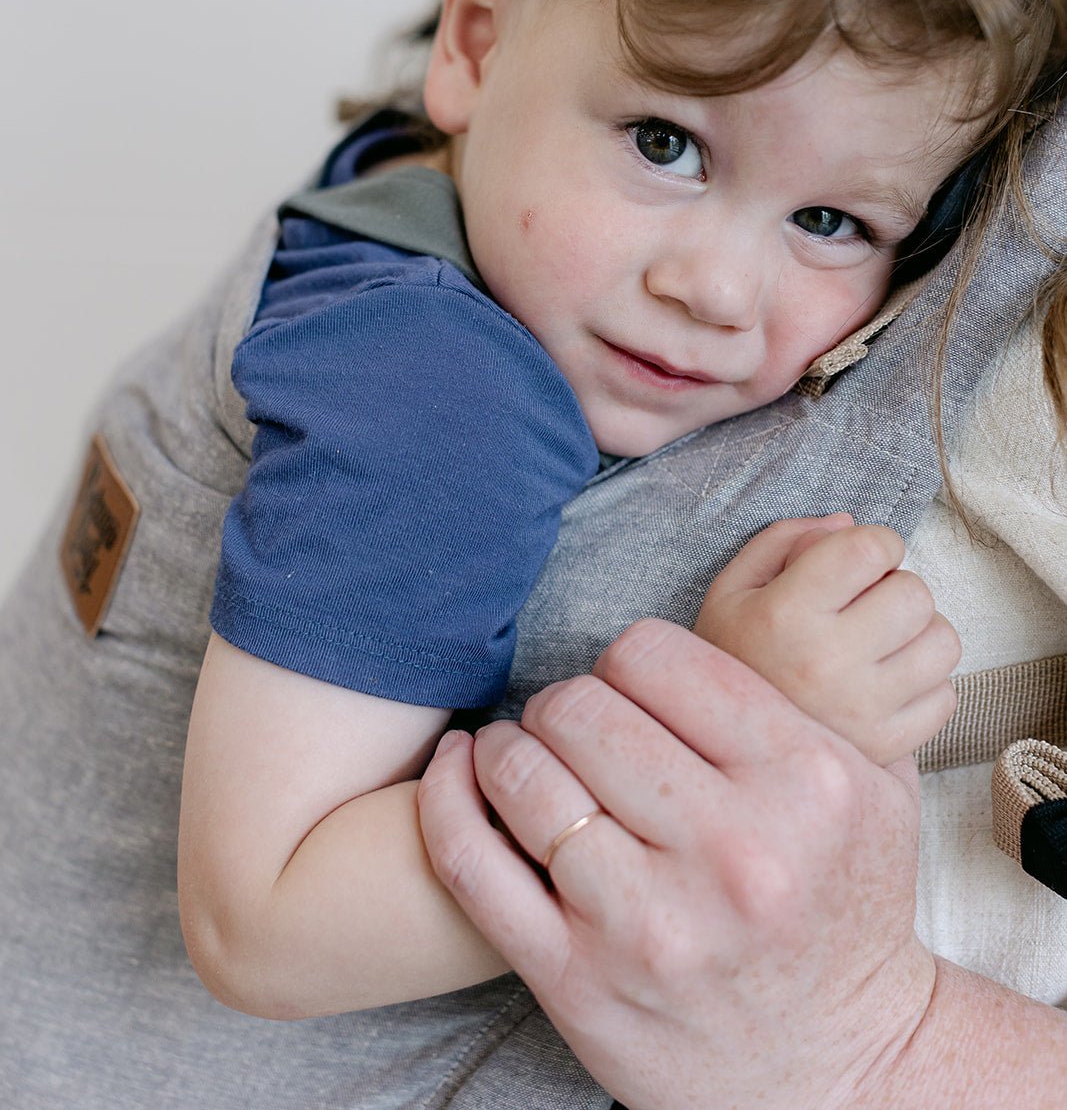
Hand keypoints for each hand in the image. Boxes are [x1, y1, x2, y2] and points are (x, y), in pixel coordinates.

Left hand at [419, 620, 936, 1109]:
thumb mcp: (878, 789)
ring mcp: (647, 923)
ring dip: (508, 748)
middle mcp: (731, 850)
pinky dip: (448, 800)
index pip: (654, 656)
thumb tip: (762, 589)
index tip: (627, 687)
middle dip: (566, 702)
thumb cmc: (848, 910)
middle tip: (573, 723)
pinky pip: (474, 863)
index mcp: (803, 780)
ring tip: (523, 752)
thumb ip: (812, 693)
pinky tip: (459, 771)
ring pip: (525, 775)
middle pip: (582, 707)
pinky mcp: (577, 982)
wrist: (843, 1071)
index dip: (627, 659)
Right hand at [695, 517, 959, 763]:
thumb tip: (850, 522)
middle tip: (867, 603)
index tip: (861, 559)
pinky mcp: (888, 747)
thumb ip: (783, 540)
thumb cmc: (731, 655)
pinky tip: (886, 681)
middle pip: (916, 593)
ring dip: (918, 632)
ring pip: (943, 642)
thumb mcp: (732, 587)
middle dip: (896, 586)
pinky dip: (924, 682)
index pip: (869, 549)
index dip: (876, 542)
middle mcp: (829, 662)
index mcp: (786, 614)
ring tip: (882, 641)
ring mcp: (864, 710)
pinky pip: (945, 695)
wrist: (724, 749)